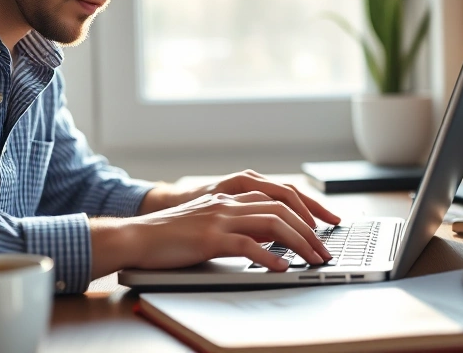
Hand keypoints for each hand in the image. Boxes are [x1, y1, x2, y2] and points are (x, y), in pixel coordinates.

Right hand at [91, 191, 334, 278]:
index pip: (278, 196)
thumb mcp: (208, 223)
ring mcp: (220, 218)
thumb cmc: (171, 235)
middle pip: (282, 207)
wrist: (137, 236)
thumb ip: (236, 224)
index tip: (323, 227)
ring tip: (313, 259)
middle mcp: (228, 202)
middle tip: (325, 250)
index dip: (306, 210)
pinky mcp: (210, 238)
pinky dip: (269, 256)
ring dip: (299, 242)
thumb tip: (268, 239)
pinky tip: (282, 267)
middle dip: (310, 229)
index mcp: (230, 197)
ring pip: (272, 223)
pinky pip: (247, 245)